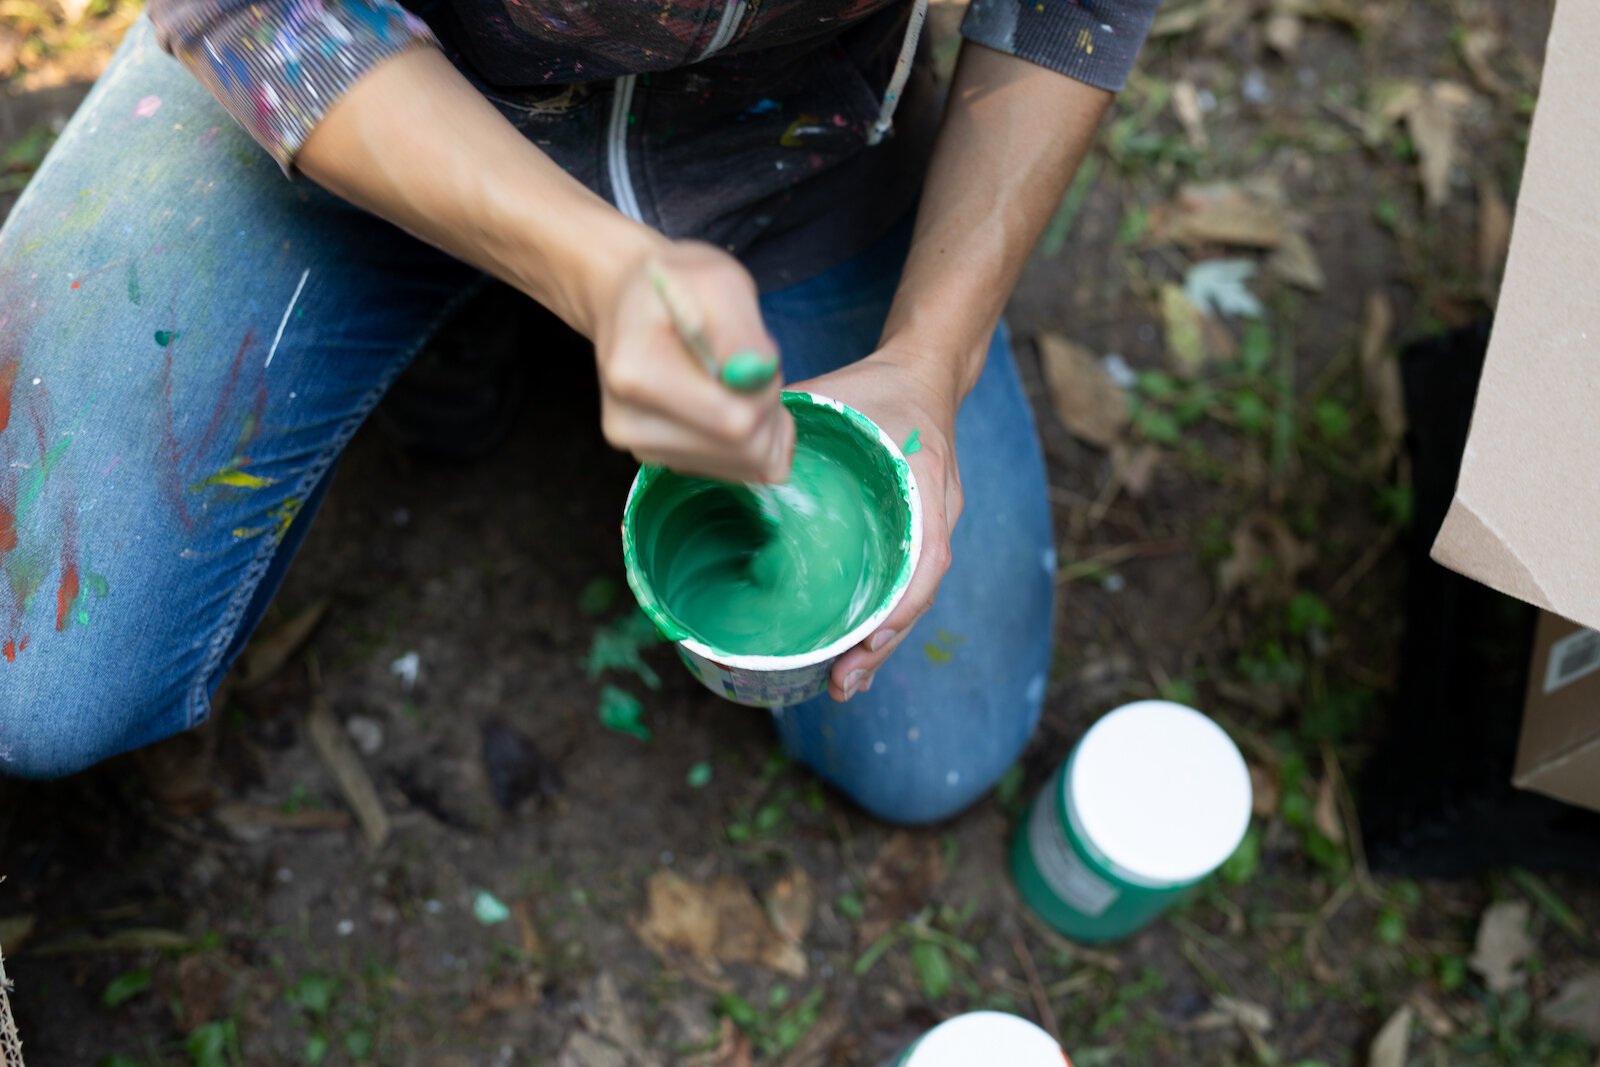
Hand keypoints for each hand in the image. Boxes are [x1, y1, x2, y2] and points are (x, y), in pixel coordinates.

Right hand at [592, 241, 794, 483]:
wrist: (629, 302)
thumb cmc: (676, 284)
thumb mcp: (717, 281)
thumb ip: (739, 330)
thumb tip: (757, 377)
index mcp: (636, 375)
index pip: (734, 421)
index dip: (765, 391)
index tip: (756, 353)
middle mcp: (629, 425)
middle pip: (743, 451)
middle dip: (767, 408)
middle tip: (751, 365)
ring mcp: (643, 450)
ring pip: (744, 466)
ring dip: (761, 424)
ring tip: (736, 379)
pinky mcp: (661, 463)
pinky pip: (735, 471)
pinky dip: (750, 441)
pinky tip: (731, 403)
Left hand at [791, 348, 963, 700]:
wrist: (924, 372)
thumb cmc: (875, 387)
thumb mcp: (833, 396)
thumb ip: (785, 421)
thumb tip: (722, 453)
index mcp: (923, 479)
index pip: (927, 551)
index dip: (901, 600)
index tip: (870, 635)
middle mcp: (936, 512)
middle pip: (918, 591)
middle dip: (883, 642)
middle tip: (844, 682)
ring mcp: (930, 527)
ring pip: (911, 596)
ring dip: (881, 642)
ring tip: (844, 683)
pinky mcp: (915, 535)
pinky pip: (902, 584)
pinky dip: (880, 620)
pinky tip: (852, 650)